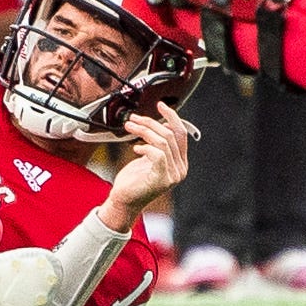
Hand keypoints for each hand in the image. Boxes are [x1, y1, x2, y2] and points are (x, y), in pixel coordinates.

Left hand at [104, 101, 193, 225]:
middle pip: (170, 135)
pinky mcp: (162, 180)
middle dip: (150, 122)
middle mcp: (180, 169)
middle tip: (134, 118)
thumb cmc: (134, 179)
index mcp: (180, 162)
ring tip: (130, 128)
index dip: (172, 116)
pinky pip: (158, 154)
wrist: (124, 200)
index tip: (160, 105)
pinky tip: (135, 149)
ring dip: (143, 131)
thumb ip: (159, 144)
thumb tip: (164, 124)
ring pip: (162, 142)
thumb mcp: (149, 157)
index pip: (181, 133)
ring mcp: (173, 176)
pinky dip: (145, 147)